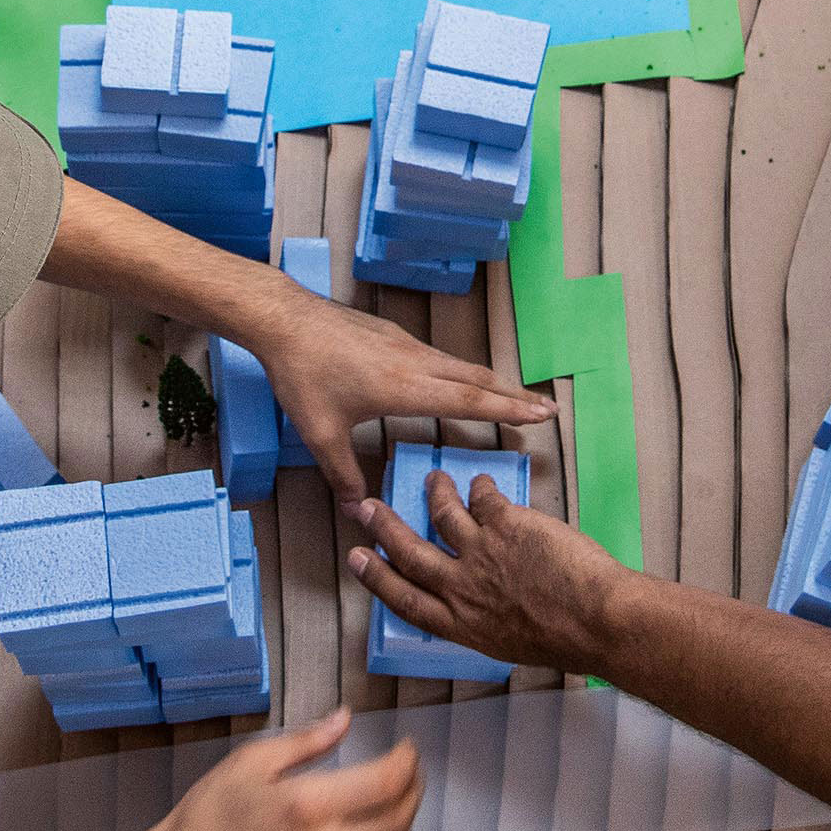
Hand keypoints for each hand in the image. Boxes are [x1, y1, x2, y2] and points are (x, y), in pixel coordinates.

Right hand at [131, 710, 420, 830]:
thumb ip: (307, 741)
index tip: (407, 748)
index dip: (407, 760)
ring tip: (399, 799)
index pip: (386, 782)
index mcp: (307, 806)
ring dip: (405, 822)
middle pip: (399, 818)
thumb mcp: (251, 761)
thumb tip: (345, 719)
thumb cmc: (208, 817)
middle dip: (414, 787)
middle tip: (410, 770)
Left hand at [254, 291, 555, 504]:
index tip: (543, 415)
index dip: (509, 410)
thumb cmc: (303, 376)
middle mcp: (416, 362)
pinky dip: (461, 371)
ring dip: (490, 382)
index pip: (471, 401)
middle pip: (478, 379)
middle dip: (515, 395)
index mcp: (406, 388)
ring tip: (511, 396)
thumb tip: (358, 511)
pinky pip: (439, 357)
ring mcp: (405, 344)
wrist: (284, 319)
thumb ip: (342, 475)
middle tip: (546, 408)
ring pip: (459, 365)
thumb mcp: (320, 434)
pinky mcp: (392, 334)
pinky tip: (456, 380)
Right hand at [347, 465, 629, 676]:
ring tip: (434, 480)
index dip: (377, 577)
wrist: (595, 621)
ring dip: (436, 493)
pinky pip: (484, 497)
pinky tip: (483, 482)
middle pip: (410, 551)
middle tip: (366, 508)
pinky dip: (481, 487)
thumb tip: (482, 603)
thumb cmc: (565, 641)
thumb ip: (484, 619)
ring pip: (444, 513)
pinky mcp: (505, 523)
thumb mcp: (508, 643)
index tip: (356, 559)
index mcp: (460, 624)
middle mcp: (462, 587)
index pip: (405, 599)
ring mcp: (481, 552)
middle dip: (384, 527)